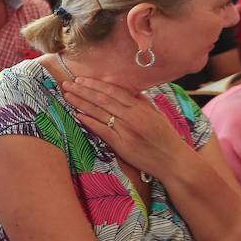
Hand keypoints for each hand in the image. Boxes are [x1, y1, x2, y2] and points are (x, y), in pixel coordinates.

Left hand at [61, 76, 191, 180]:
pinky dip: (89, 122)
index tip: (81, 79)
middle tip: (67, 84)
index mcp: (141, 107)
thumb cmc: (165, 137)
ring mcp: (127, 131)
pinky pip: (102, 131)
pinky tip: (77, 115)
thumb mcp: (157, 114)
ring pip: (100, 113)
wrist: (174, 161)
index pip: (114, 91)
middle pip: (103, 100)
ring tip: (67, 96)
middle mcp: (133, 117)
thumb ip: (141, 101)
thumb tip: (127, 88)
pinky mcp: (122, 146)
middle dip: (83, 90)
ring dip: (81, 103)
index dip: (96, 84)